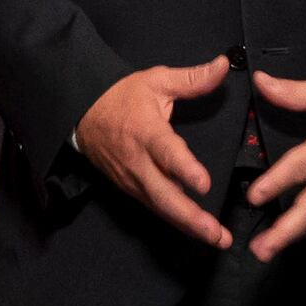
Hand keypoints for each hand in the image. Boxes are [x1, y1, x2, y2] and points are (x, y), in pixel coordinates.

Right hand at [76, 58, 236, 248]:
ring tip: (217, 240)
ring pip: (160, 208)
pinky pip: (155, 209)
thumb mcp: (156, 80)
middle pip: (164, 195)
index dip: (185, 169)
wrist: (82, 114)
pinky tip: (198, 232)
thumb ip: (192, 78)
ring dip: (188, 226)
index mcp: (146, 132)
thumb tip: (223, 66)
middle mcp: (138, 162)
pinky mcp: (131, 190)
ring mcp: (133, 180)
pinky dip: (176, 222)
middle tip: (217, 234)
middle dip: (191, 218)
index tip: (204, 184)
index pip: (166, 153)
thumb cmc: (122, 98)